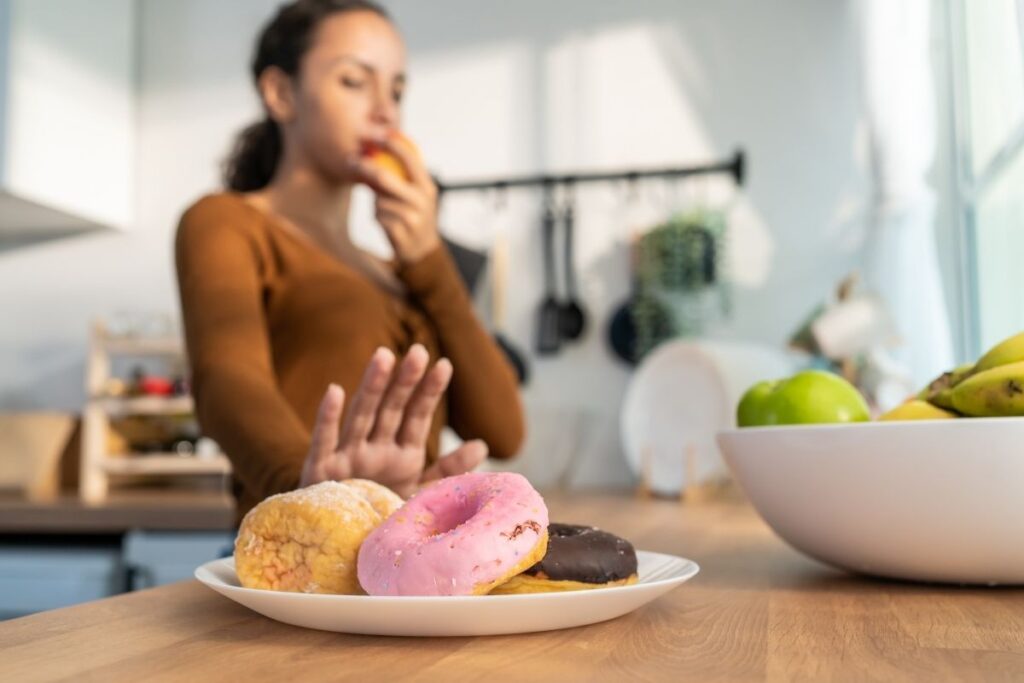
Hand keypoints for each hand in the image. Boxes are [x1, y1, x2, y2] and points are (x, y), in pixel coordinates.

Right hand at [299, 344, 486, 497]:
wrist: (341, 548)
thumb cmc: (380, 514)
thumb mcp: (419, 491)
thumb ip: (448, 469)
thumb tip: (482, 444)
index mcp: (401, 453)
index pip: (417, 415)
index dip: (429, 391)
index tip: (444, 365)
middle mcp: (375, 449)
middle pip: (392, 409)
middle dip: (405, 381)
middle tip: (419, 351)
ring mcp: (348, 457)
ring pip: (362, 416)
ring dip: (372, 387)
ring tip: (384, 357)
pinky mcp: (322, 472)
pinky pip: (324, 442)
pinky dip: (328, 418)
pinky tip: (335, 391)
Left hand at [350, 133, 439, 264]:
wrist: (422, 250)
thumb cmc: (412, 215)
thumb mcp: (415, 195)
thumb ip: (401, 178)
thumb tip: (375, 152)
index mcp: (427, 186)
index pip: (410, 159)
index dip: (393, 144)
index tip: (378, 134)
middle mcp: (423, 201)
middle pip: (386, 178)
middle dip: (367, 168)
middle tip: (352, 160)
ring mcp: (413, 218)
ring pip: (380, 201)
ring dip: (377, 205)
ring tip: (386, 212)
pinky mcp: (402, 234)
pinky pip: (379, 218)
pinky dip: (378, 219)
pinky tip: (387, 225)